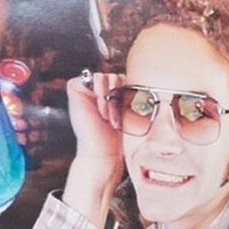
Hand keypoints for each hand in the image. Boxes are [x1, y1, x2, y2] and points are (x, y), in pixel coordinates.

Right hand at [59, 72, 123, 218]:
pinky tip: (101, 110)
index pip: (125, 78)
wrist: (103, 152)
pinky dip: (102, 93)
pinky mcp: (75, 87)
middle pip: (117, 76)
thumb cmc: (117, 135)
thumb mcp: (129, 111)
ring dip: (112, 98)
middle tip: (115, 118)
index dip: (128, 96)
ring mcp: (84, 86)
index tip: (124, 116)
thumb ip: (132, 93)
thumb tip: (153, 78)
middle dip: (120, 97)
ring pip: (108, 77)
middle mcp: (95, 86)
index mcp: (107, 90)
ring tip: (108, 116)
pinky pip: (95, 77)